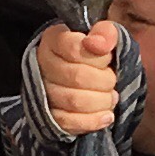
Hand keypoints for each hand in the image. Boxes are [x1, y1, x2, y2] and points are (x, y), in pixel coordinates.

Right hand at [33, 20, 123, 135]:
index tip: (108, 58)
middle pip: (77, 77)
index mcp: (54, 40)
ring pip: (74, 101)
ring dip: (101, 101)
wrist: (83, 77)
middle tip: (111, 80)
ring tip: (110, 97)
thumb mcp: (103, 37)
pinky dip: (92, 120)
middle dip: (104, 81)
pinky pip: (69, 122)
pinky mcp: (50, 116)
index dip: (98, 57)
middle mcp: (43, 65)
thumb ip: (105, 33)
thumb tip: (99, 44)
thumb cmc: (93, 56)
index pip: (75, 48)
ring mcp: (44, 92)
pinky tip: (106, 116)